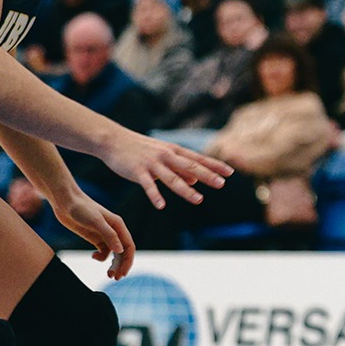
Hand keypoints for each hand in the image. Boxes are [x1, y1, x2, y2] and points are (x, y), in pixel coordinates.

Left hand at [52, 191, 136, 279]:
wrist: (65, 201)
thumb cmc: (81, 208)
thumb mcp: (95, 221)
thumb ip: (109, 235)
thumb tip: (121, 251)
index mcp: (118, 225)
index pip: (129, 246)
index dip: (128, 261)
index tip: (122, 273)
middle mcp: (114, 230)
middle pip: (123, 252)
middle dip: (121, 266)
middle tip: (115, 278)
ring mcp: (104, 234)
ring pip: (114, 253)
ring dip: (113, 264)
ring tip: (109, 275)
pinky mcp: (94, 237)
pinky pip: (103, 251)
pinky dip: (100, 257)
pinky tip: (93, 256)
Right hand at [100, 131, 233, 209]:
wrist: (113, 140)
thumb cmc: (141, 149)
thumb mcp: (163, 155)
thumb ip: (179, 167)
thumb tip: (195, 180)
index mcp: (174, 151)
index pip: (198, 159)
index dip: (215, 165)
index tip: (231, 172)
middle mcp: (166, 156)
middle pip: (190, 167)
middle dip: (207, 176)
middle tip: (222, 184)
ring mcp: (152, 163)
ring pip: (172, 178)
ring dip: (185, 189)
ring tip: (198, 200)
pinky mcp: (137, 171)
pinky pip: (148, 185)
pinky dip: (155, 195)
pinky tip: (161, 205)